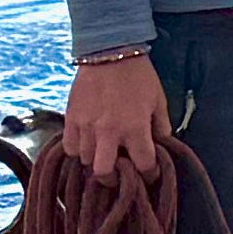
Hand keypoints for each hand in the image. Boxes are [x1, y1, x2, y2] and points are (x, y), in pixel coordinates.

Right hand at [63, 47, 169, 171]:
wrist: (109, 53)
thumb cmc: (139, 77)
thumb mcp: (159, 101)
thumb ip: (161, 127)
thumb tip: (163, 147)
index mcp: (135, 128)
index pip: (143, 164)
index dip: (149, 175)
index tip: (149, 177)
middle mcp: (109, 131)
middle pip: (104, 173)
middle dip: (113, 180)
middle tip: (118, 177)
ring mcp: (86, 126)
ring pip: (85, 161)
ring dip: (95, 162)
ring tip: (103, 157)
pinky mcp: (71, 119)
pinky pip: (69, 147)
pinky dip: (77, 151)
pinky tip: (87, 145)